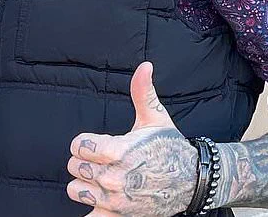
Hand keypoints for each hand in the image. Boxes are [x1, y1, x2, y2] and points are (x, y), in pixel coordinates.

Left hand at [66, 62, 198, 215]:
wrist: (193, 182)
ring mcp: (116, 200)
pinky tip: (96, 202)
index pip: (77, 145)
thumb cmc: (170, 148)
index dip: (85, 143)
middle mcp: (115, 177)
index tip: (97, 144)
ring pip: (75, 189)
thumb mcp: (155, 118)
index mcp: (119, 151)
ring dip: (85, 184)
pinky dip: (90, 211)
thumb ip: (142, 92)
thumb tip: (145, 66)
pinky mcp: (118, 216)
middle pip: (74, 166)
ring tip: (102, 178)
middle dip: (85, 161)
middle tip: (103, 161)